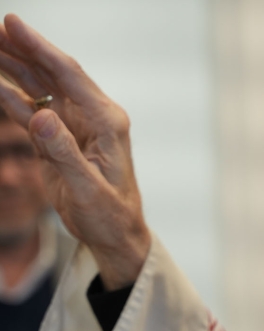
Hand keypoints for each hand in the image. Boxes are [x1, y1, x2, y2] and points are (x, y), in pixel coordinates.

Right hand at [0, 14, 149, 289]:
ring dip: (13, 66)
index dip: (39, 47)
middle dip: (22, 48)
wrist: (114, 236)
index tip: (12, 22)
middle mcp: (92, 118)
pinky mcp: (59, 139)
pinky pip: (31, 109)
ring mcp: (75, 126)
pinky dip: (10, 95)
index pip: (68, 75)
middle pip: (52, 73)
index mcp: (107, 122)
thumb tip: (40, 117)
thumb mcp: (87, 190)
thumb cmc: (109, 216)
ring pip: (40, 88)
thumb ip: (64, 154)